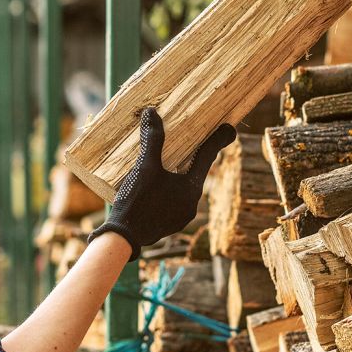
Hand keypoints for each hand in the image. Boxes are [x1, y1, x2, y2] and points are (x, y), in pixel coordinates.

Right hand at [89, 107, 235, 259]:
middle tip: (194, 140)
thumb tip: (152, 112)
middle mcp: (191, 204)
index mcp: (191, 189)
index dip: (217, 140)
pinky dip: (169, 187)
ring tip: (169, 161)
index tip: (229, 128)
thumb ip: (152, 139)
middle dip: (195, 156)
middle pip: (196, 172)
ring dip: (179, 173)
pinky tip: (157, 183)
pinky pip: (173, 199)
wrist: (123, 238)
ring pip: (183, 187)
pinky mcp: (167, 223)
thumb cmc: (137, 201)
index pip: (208, 157)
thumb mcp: (145, 167)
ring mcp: (180, 216)